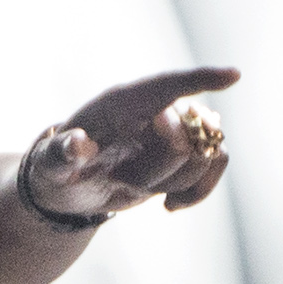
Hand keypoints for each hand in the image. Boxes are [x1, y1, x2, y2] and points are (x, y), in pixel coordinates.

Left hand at [22, 66, 240, 218]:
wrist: (70, 186)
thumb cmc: (56, 164)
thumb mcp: (50, 162)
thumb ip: (60, 152)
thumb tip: (77, 144)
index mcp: (123, 102)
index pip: (169, 85)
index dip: (201, 79)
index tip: (233, 76)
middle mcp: (156, 111)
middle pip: (193, 129)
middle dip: (165, 162)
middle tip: (123, 176)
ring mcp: (173, 134)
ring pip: (206, 152)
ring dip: (175, 181)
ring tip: (135, 186)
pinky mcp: (183, 157)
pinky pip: (214, 166)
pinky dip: (198, 192)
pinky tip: (170, 207)